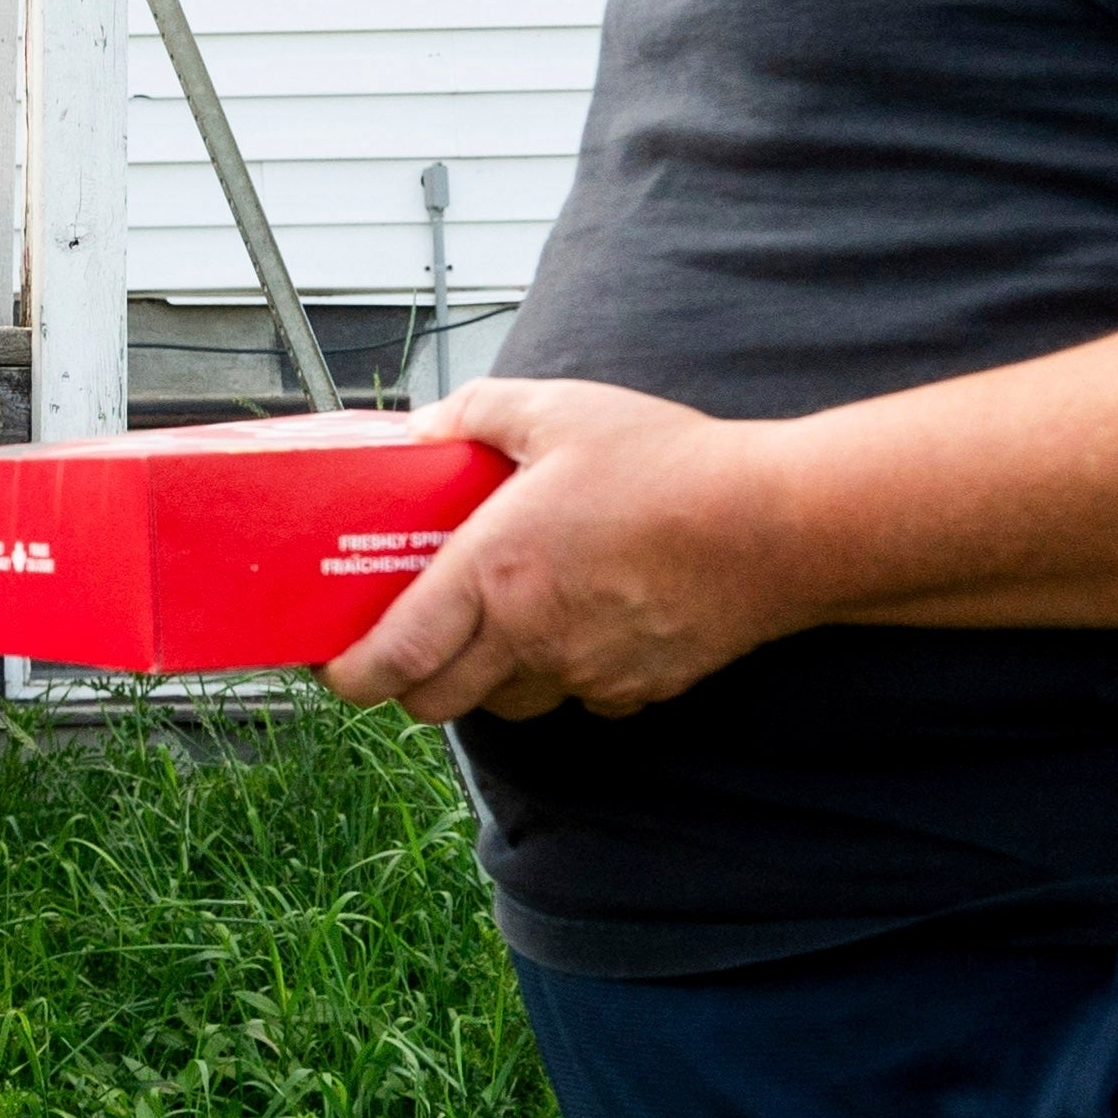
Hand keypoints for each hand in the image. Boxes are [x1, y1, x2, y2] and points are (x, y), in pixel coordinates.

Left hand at [320, 379, 811, 723]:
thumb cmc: (672, 465)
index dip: (351, 676)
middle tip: (411, 642)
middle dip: (411, 683)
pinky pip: (578, 702)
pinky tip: (581, 625)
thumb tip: (424, 426)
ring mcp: (585, 673)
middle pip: (435, 702)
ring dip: (488, 679)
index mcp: (494, 573)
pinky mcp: (636, 691)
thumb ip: (478, 413)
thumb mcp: (560, 411)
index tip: (336, 667)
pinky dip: (564, 678)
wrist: (781, 526)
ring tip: (502, 622)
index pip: (395, 657)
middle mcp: (530, 637)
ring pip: (506, 705)